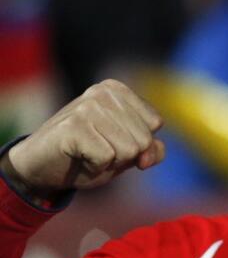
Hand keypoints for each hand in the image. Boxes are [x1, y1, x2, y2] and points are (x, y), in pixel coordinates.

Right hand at [4, 80, 164, 198]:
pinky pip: (107, 157)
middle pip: (144, 139)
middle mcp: (102, 93)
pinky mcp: (73, 126)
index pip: (155, 123)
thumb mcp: (127, 154)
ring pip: (129, 149)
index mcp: (117, 91)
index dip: (139, 144)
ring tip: (89, 153)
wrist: (42, 167)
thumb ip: (150, 150)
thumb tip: (151, 153)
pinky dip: (96, 166)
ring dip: (111, 162)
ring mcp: (86, 107)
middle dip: (125, 156)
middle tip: (98, 151)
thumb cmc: (88, 156)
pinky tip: (79, 157)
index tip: (113, 142)